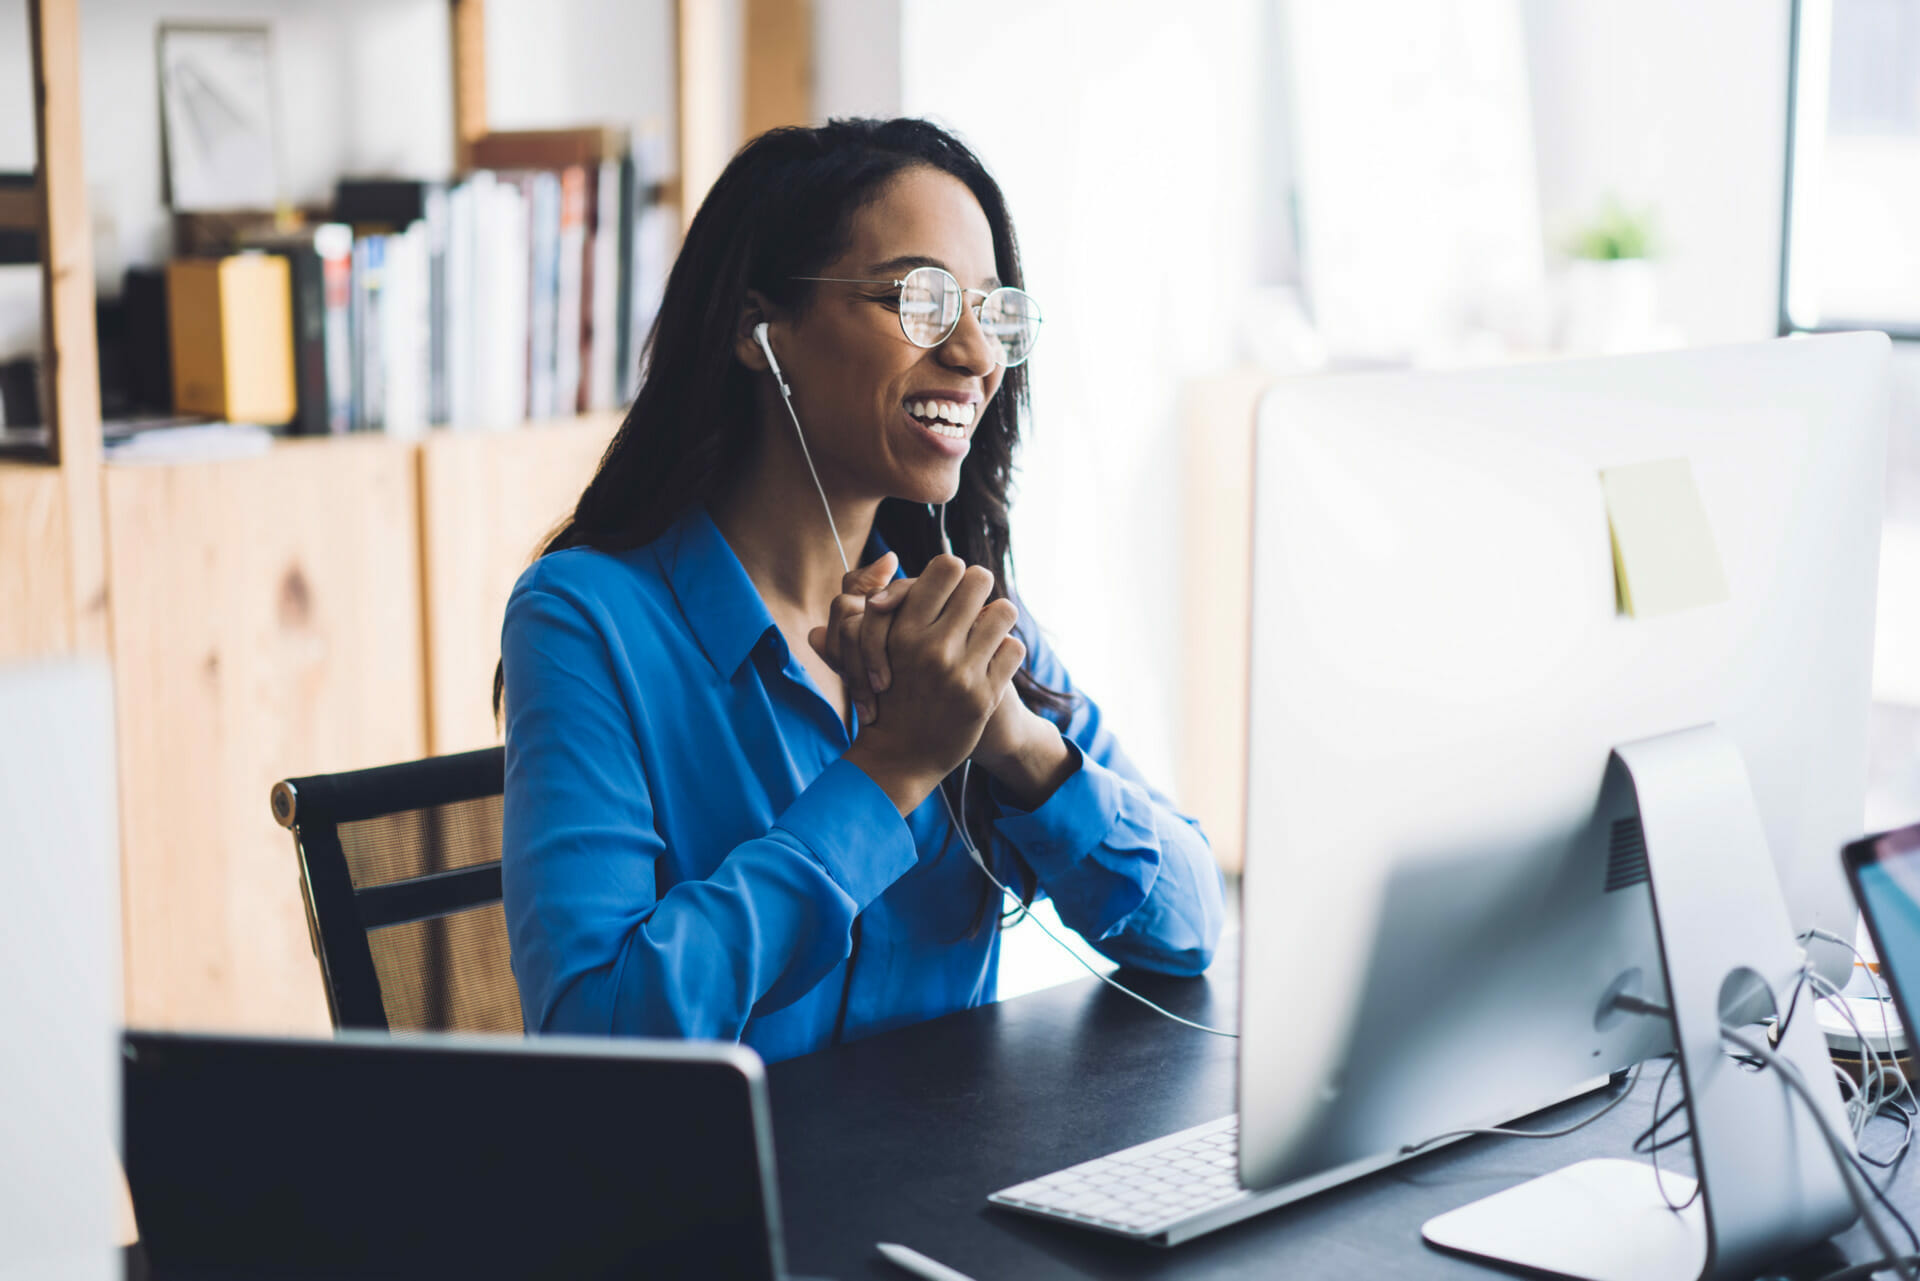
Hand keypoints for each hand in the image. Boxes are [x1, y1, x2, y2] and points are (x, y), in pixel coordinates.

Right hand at [808, 560, 1068, 804]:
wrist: (900, 756)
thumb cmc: (887, 694)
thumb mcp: (873, 650)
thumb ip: (882, 609)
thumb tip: (885, 559)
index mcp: (901, 631)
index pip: (946, 567)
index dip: (954, 572)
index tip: (952, 586)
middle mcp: (931, 648)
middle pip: (979, 579)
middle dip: (979, 588)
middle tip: (975, 602)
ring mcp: (960, 673)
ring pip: (1004, 611)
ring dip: (997, 619)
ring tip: (988, 631)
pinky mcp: (984, 696)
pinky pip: (1014, 649)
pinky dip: (1006, 652)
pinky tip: (993, 661)